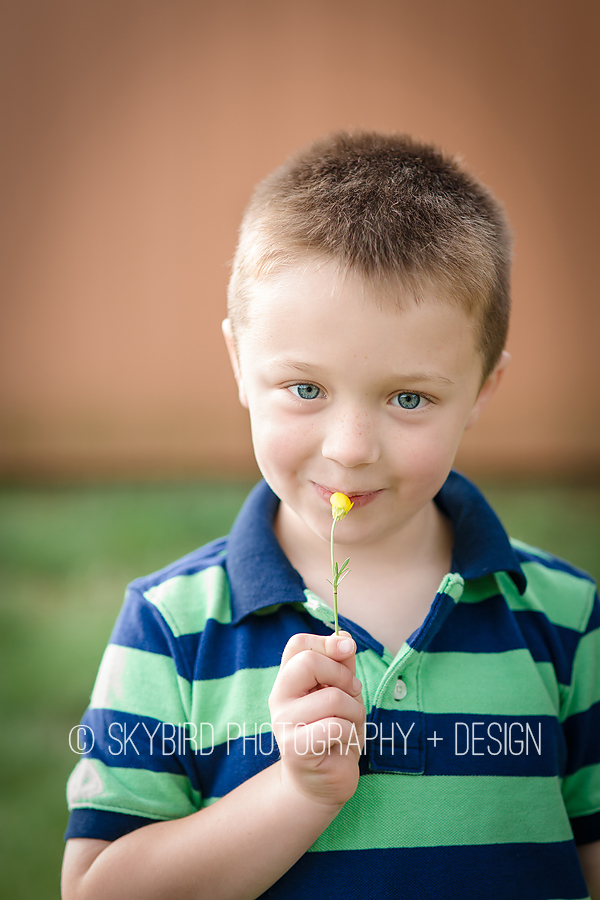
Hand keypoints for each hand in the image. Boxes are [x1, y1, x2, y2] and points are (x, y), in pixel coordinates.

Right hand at [268, 631, 364, 809]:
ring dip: (354, 711)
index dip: (327, 642)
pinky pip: (337, 726)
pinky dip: (351, 734)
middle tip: (352, 694)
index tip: (347, 650)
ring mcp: (284, 723)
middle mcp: (280, 698)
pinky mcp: (295, 748)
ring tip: (349, 726)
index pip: (298, 644)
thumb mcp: (342, 693)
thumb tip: (344, 637)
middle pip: (309, 662)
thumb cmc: (334, 733)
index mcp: (289, 680)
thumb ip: (341, 665)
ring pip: (332, 697)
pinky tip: (342, 745)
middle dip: (343, 676)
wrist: (323, 782)